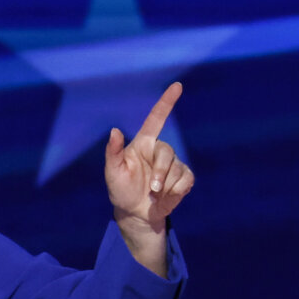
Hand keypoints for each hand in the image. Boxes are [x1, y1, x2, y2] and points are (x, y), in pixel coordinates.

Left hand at [104, 82, 194, 231]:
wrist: (135, 213)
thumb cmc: (121, 190)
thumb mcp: (112, 172)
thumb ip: (113, 152)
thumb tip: (114, 130)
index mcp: (143, 144)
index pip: (156, 119)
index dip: (166, 102)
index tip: (177, 86)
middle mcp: (159, 150)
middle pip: (167, 152)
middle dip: (160, 172)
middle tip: (151, 189)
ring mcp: (173, 164)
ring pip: (177, 169)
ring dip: (165, 186)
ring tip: (154, 194)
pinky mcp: (184, 178)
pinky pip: (186, 180)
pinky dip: (176, 192)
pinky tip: (166, 197)